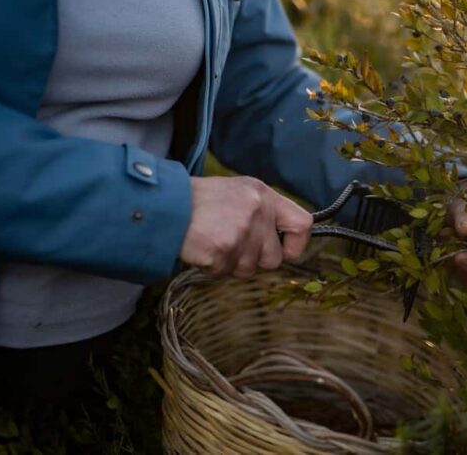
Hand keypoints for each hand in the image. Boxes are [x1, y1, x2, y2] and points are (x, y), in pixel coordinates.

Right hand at [180, 176, 311, 277]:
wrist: (164, 204)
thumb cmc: (199, 201)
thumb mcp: (238, 193)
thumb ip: (261, 213)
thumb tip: (281, 243)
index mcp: (264, 195)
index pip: (303, 224)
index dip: (296, 245)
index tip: (285, 251)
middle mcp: (257, 211)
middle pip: (273, 259)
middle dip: (253, 260)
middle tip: (230, 244)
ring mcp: (241, 231)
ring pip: (248, 269)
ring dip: (229, 263)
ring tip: (211, 240)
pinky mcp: (222, 249)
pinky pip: (224, 272)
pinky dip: (211, 266)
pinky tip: (201, 247)